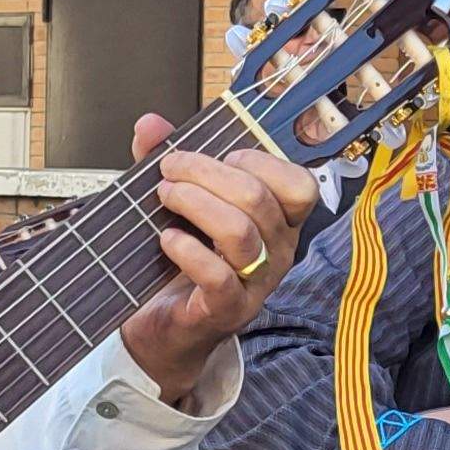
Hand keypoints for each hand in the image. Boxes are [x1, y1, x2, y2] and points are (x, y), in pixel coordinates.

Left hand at [113, 112, 316, 404]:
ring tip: (164, 196)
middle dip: (206, 173)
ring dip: (195, 204)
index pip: (299, 184)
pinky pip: (218, 277)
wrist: (168, 325)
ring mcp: (256, 284)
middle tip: (169, 171)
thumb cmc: (185, 258)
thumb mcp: (182, 203)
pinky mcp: (228, 310)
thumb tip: (149, 123)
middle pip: (258, 198)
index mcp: (279, 221)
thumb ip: (171, 163)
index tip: (218, 156)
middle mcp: (278, 251)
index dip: (259, 161)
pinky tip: (166, 239)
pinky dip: (188, 252)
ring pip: (240, 233)